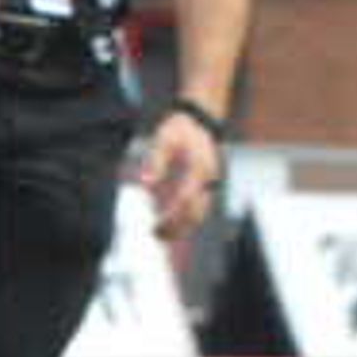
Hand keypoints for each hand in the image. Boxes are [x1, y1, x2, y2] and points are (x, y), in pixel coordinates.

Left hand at [136, 109, 224, 238]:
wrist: (198, 122)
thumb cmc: (180, 130)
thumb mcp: (165, 138)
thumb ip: (156, 161)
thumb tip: (146, 184)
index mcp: (201, 166)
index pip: (187, 196)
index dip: (172, 213)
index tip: (155, 222)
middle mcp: (209, 178)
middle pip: (197, 211)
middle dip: (177, 226)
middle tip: (155, 233)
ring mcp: (210, 184)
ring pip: (199, 214)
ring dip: (182, 227)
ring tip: (159, 234)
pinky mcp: (206, 187)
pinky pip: (199, 210)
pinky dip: (185, 222)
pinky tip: (168, 228)